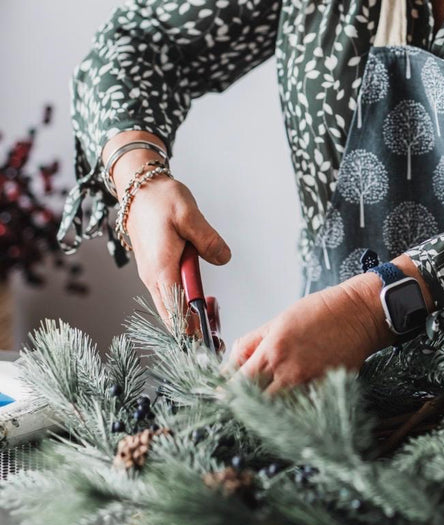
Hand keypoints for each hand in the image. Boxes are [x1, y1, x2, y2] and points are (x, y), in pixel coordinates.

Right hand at [124, 175, 230, 327]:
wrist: (139, 188)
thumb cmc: (160, 199)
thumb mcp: (190, 215)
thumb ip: (208, 240)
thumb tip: (223, 259)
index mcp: (161, 268)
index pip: (175, 310)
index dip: (191, 327)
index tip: (207, 337)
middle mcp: (152, 276)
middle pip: (170, 315)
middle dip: (190, 326)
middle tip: (212, 334)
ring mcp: (151, 273)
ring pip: (168, 304)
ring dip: (186, 313)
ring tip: (210, 315)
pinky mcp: (153, 267)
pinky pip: (167, 291)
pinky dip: (180, 299)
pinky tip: (196, 295)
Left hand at [227, 276, 393, 393]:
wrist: (359, 313)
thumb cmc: (321, 311)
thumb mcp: (278, 319)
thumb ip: (251, 342)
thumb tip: (231, 363)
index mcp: (273, 350)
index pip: (239, 383)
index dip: (228, 393)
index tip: (223, 396)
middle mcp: (288, 372)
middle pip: (255, 402)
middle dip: (245, 405)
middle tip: (241, 404)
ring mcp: (308, 385)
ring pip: (278, 410)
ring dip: (268, 409)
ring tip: (266, 404)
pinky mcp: (325, 391)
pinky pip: (302, 409)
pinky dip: (292, 409)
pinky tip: (290, 403)